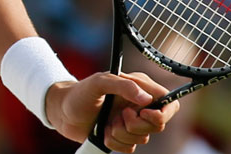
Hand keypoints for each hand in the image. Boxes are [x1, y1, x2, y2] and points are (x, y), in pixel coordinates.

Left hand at [45, 72, 179, 152]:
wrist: (62, 112)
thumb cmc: (80, 93)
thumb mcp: (99, 83)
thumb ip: (124, 86)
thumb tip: (146, 100)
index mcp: (140, 87)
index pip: (168, 101)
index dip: (162, 112)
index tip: (145, 113)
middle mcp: (139, 105)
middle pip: (158, 124)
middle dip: (137, 125)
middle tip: (120, 116)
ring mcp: (131, 122)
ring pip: (143, 138)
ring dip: (122, 133)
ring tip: (107, 122)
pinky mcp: (123, 136)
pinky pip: (130, 148)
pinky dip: (115, 142)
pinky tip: (104, 131)